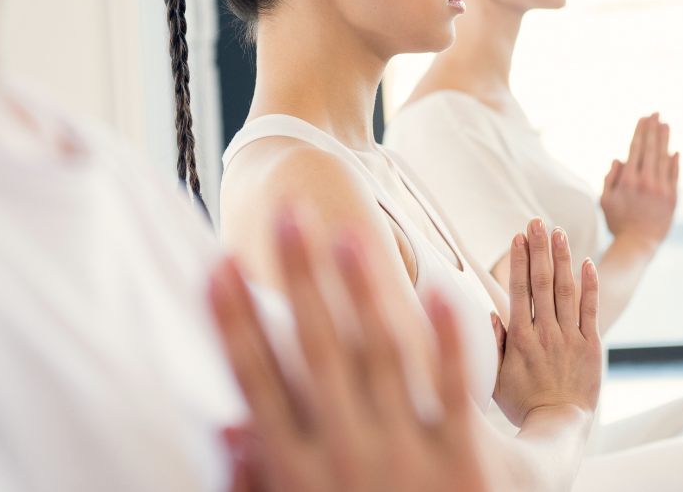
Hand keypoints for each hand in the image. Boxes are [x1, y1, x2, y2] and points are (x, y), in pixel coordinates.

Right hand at [209, 210, 487, 491]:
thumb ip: (256, 483)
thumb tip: (225, 426)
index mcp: (300, 471)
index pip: (259, 383)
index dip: (237, 322)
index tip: (218, 268)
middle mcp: (347, 457)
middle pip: (317, 353)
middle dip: (300, 282)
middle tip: (287, 216)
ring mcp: (406, 459)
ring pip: (381, 357)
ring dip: (363, 292)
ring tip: (348, 233)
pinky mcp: (465, 466)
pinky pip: (456, 393)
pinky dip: (448, 340)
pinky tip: (440, 286)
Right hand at [491, 218, 602, 426]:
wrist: (559, 426)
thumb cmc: (522, 404)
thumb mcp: (495, 378)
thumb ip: (493, 344)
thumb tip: (491, 313)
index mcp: (519, 340)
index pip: (518, 291)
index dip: (518, 261)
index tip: (517, 237)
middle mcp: (545, 334)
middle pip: (542, 283)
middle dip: (539, 249)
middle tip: (537, 222)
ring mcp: (570, 339)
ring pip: (566, 290)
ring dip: (563, 259)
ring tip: (559, 232)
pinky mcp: (591, 346)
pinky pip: (591, 310)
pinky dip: (590, 286)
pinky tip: (587, 263)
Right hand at [601, 113, 678, 246]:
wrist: (638, 243)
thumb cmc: (618, 222)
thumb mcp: (605, 200)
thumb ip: (610, 178)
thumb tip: (618, 158)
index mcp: (627, 181)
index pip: (635, 149)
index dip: (640, 131)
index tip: (644, 118)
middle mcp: (645, 182)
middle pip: (650, 149)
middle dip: (653, 129)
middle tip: (656, 113)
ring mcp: (661, 189)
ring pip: (663, 158)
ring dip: (664, 139)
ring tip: (666, 124)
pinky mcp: (672, 198)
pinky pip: (674, 175)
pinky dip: (675, 161)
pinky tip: (674, 150)